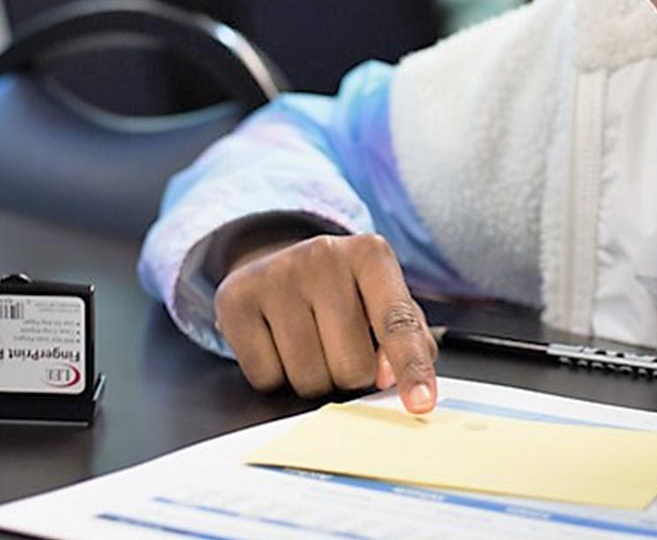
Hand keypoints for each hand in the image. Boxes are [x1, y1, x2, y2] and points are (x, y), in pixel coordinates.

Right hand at [213, 233, 438, 412]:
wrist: (281, 263)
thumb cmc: (345, 293)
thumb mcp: (385, 302)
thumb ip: (408, 340)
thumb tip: (387, 377)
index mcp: (371, 254)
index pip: (397, 322)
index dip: (410, 368)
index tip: (421, 403)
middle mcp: (323, 255)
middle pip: (351, 366)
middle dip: (350, 374)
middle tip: (339, 345)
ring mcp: (276, 274)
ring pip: (308, 379)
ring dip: (314, 378)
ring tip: (309, 340)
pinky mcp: (235, 298)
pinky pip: (265, 377)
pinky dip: (275, 375)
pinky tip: (277, 341)